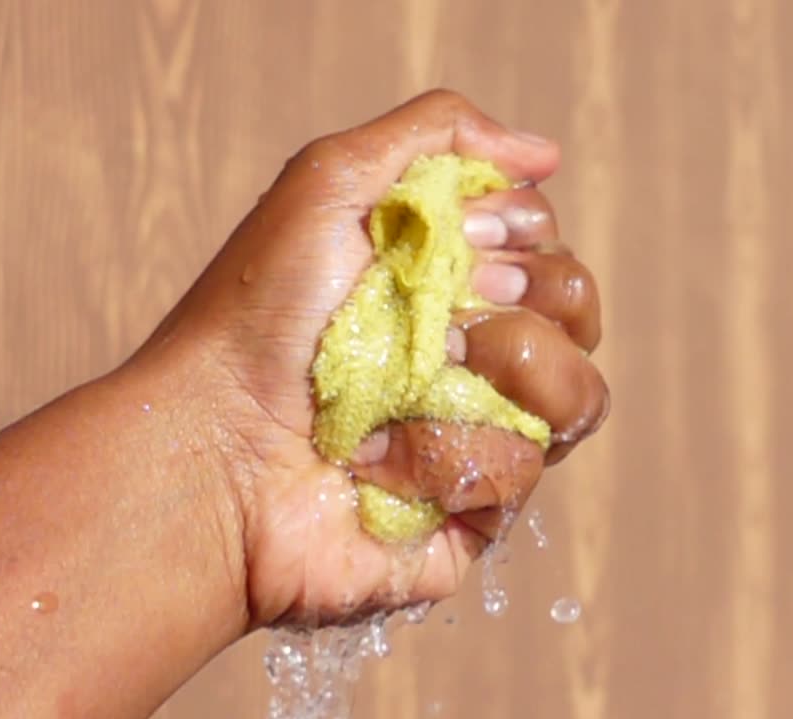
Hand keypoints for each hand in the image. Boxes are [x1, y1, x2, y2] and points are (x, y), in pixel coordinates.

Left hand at [131, 90, 608, 627]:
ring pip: (580, 396)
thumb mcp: (331, 181)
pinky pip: (522, 472)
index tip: (456, 238)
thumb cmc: (260, 313)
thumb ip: (441, 132)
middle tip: (440, 313)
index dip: (516, 233)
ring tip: (410, 386)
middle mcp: (481, 357)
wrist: (212, 444)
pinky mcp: (478, 512)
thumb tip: (543, 153)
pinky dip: (439, 456)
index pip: (550, 244)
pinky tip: (374, 458)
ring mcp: (484, 434)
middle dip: (520, 299)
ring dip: (498, 375)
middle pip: (580, 311)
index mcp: (456, 281)